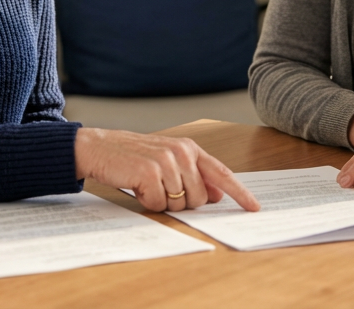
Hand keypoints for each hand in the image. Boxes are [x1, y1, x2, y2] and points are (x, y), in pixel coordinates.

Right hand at [74, 128, 259, 213]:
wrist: (98, 147)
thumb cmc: (132, 157)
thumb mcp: (167, 161)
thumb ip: (193, 176)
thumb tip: (216, 195)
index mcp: (189, 148)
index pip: (222, 173)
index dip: (240, 192)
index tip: (254, 207)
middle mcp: (182, 152)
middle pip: (198, 199)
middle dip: (180, 203)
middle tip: (159, 188)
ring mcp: (166, 161)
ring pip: (179, 204)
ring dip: (161, 202)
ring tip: (145, 184)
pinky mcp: (149, 172)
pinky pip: (158, 205)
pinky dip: (147, 202)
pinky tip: (136, 186)